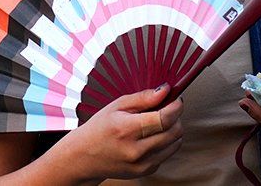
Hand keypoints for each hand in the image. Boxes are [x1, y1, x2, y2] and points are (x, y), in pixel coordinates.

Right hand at [51, 84, 184, 181]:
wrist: (84, 157)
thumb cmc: (99, 128)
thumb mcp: (116, 106)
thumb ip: (143, 98)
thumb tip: (165, 90)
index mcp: (126, 129)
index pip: (164, 118)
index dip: (176, 107)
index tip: (176, 99)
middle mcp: (135, 150)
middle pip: (174, 131)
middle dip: (176, 117)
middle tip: (165, 109)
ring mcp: (141, 164)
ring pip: (175, 143)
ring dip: (172, 130)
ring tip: (157, 122)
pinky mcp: (145, 171)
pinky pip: (167, 153)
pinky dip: (165, 142)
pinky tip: (150, 137)